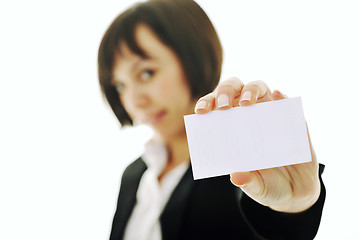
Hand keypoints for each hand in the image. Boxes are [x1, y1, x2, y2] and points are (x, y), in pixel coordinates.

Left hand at [194, 77, 320, 212]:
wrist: (295, 190)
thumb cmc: (266, 184)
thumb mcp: (256, 187)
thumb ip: (248, 182)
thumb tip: (237, 177)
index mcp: (230, 128)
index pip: (214, 108)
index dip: (206, 104)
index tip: (201, 111)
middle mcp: (247, 116)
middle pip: (233, 90)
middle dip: (225, 93)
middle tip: (224, 107)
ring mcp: (269, 113)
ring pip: (258, 87)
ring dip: (250, 91)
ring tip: (247, 103)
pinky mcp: (292, 117)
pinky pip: (286, 100)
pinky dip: (281, 96)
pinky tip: (278, 96)